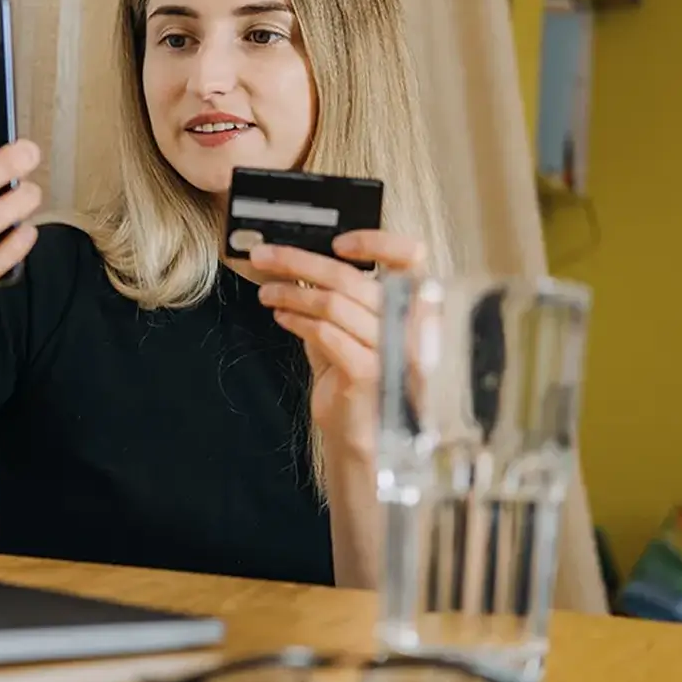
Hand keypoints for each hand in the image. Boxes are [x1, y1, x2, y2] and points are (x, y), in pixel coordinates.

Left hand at [250, 231, 425, 460]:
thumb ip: (340, 298)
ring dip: (291, 293)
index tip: (336, 243)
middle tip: (266, 257)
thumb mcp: (352, 330)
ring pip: (333, 304)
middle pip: (353, 278)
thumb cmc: (358, 382)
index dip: (376, 242)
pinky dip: (297, 320)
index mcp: (415, 308)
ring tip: (267, 292)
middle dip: (300, 262)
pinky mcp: (368, 373)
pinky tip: (281, 316)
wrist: (363, 439)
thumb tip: (301, 262)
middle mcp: (411, 326)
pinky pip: (325, 333)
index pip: (410, 259)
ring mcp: (392, 350)